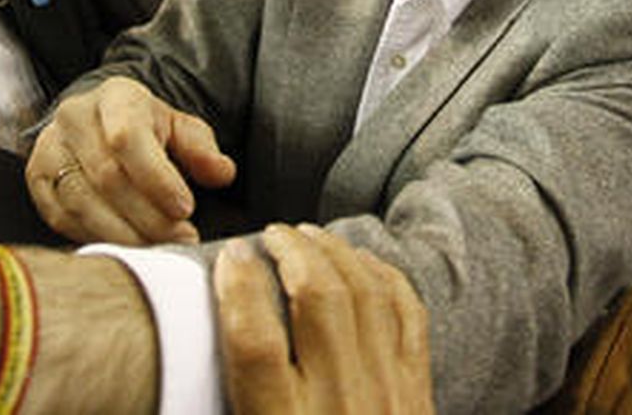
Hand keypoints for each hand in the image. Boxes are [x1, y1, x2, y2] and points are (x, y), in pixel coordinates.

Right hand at [26, 76, 236, 244]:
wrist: (101, 124)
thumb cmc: (147, 130)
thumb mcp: (180, 128)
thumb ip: (202, 149)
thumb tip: (221, 173)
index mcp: (114, 97)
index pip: (127, 138)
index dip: (157, 179)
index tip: (186, 209)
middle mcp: (73, 118)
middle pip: (106, 177)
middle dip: (148, 216)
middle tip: (181, 238)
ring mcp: (49, 149)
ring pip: (81, 202)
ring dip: (124, 234)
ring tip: (158, 248)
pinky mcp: (37, 180)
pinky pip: (62, 218)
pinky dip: (97, 237)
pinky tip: (126, 247)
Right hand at [216, 224, 435, 414]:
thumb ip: (235, 389)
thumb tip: (213, 336)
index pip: (256, 340)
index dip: (239, 285)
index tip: (230, 257)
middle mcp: (339, 404)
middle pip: (320, 298)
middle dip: (294, 250)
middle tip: (274, 234)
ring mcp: (387, 395)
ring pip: (367, 294)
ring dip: (337, 253)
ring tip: (311, 235)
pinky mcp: (419, 396)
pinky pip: (410, 316)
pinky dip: (386, 277)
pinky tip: (365, 263)